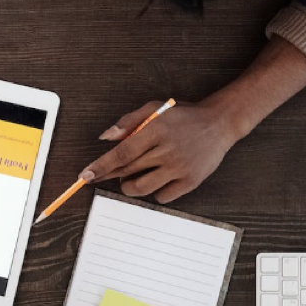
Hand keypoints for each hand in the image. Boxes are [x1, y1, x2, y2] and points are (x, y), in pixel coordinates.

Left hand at [82, 99, 242, 203]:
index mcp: (157, 130)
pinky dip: (154, 192)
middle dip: (110, 176)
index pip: (122, 153)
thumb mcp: (155, 108)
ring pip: (143, 188)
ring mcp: (180, 167)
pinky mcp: (191, 181)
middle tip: (102, 176)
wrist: (220, 123)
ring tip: (130, 179)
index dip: (101, 166)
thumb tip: (105, 137)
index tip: (85, 176)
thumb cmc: (184, 116)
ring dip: (130, 187)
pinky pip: (163, 197)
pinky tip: (156, 180)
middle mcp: (168, 150)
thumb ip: (129, 121)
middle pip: (129, 171)